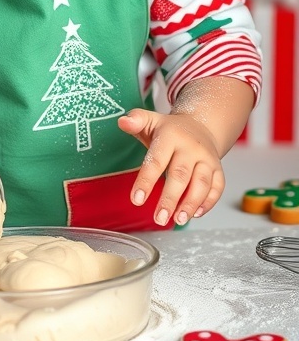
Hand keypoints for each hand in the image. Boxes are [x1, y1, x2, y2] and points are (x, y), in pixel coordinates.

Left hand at [118, 109, 224, 226]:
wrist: (200, 125)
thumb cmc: (170, 130)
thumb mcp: (150, 121)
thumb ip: (135, 121)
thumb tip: (123, 121)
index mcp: (171, 136)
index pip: (157, 160)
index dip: (146, 181)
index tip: (137, 199)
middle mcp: (191, 148)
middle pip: (180, 175)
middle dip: (170, 199)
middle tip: (159, 218)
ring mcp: (207, 159)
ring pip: (202, 183)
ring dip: (191, 204)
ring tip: (178, 220)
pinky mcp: (218, 169)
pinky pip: (217, 187)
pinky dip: (208, 202)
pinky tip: (196, 214)